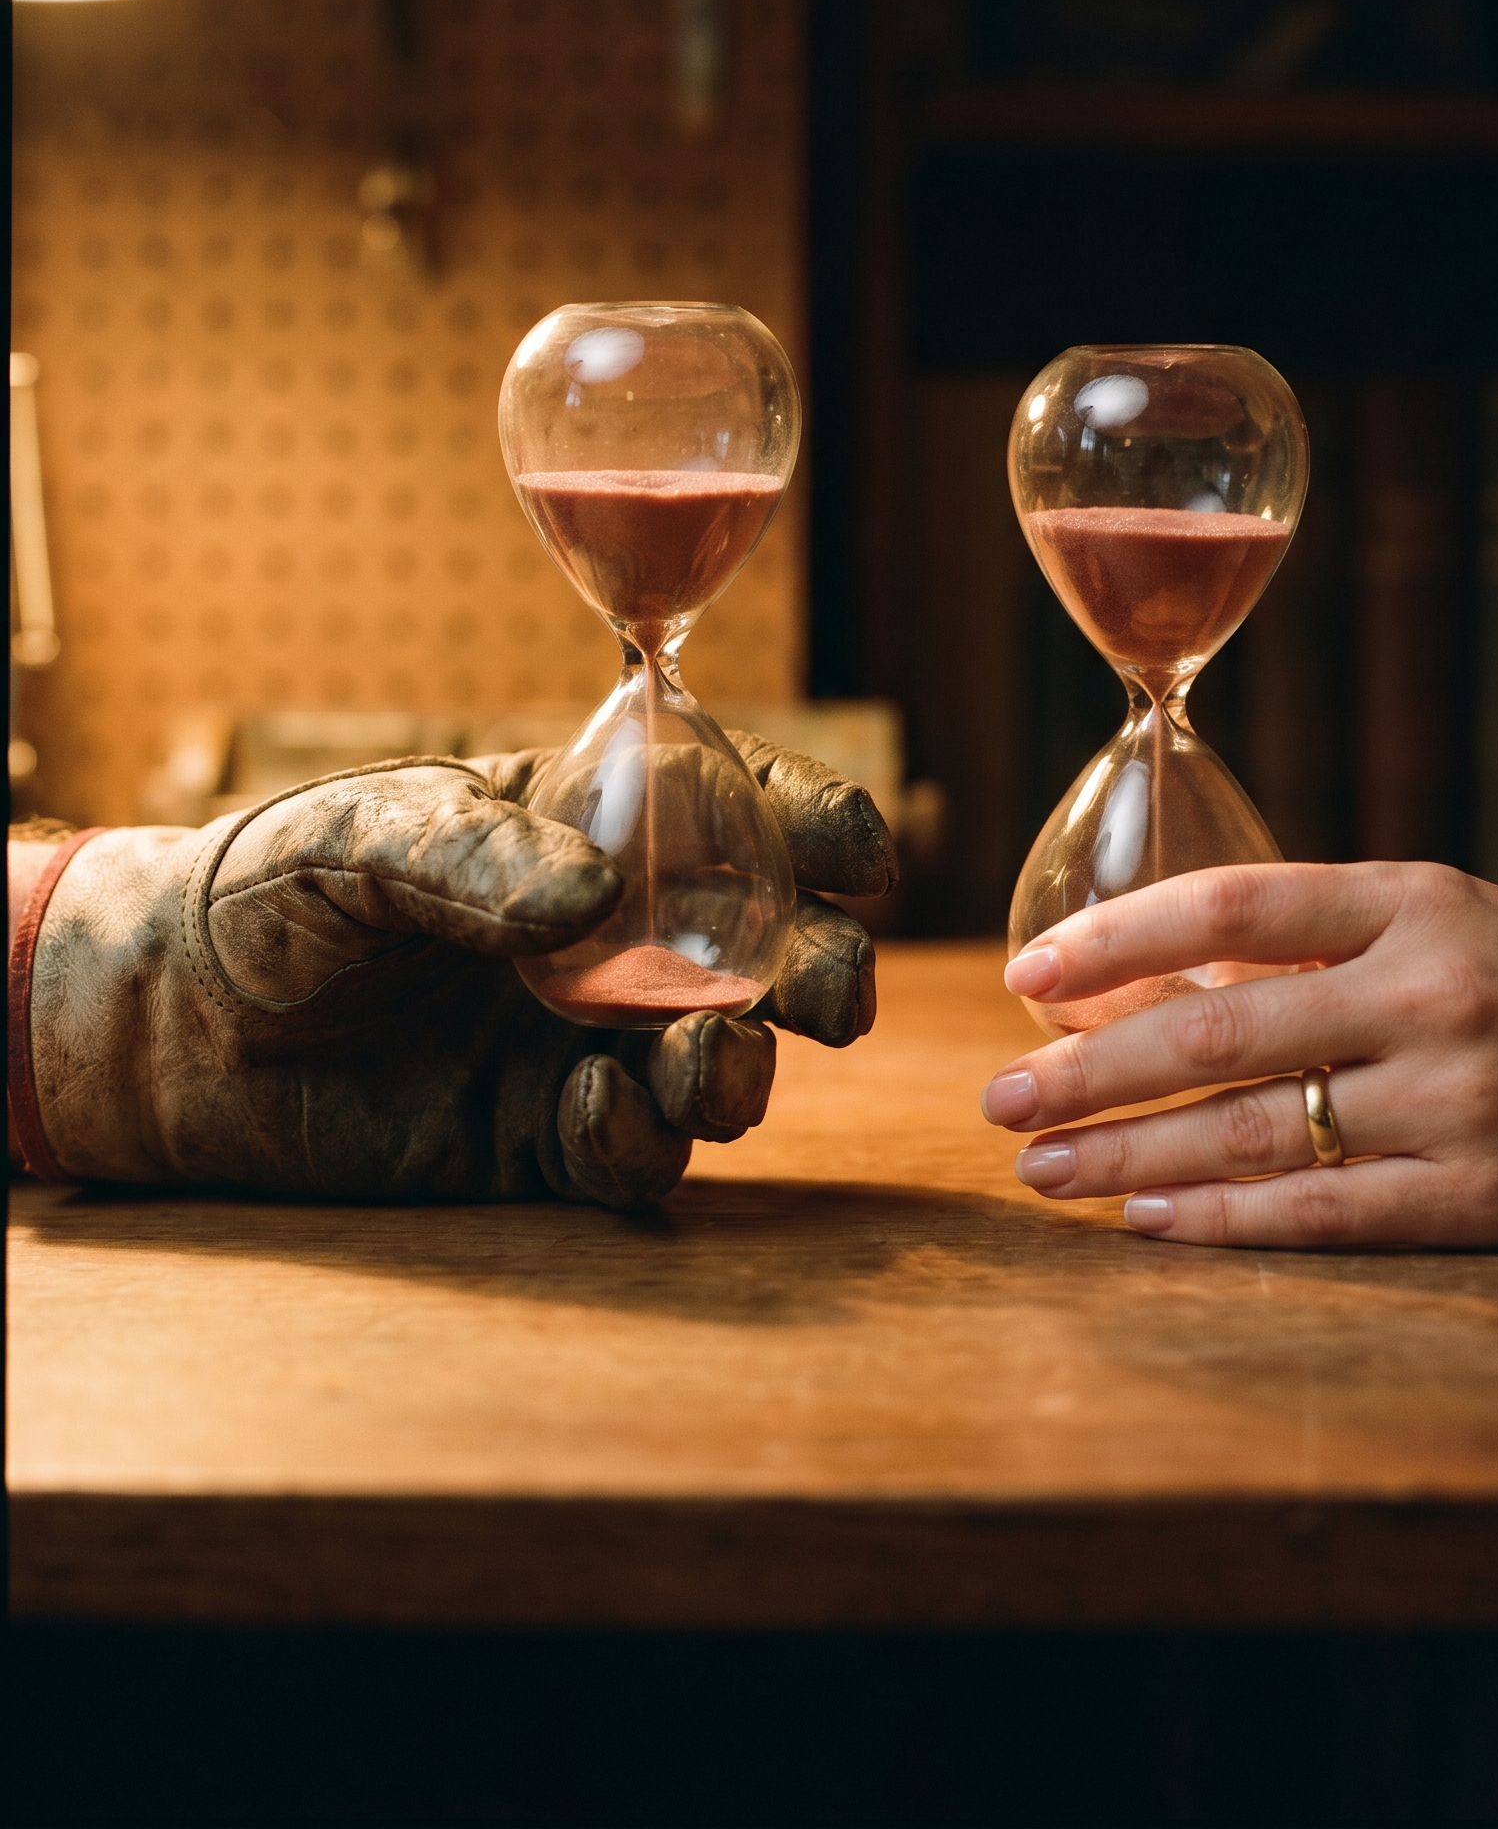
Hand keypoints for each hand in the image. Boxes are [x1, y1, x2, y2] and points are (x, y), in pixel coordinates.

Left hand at [21, 741, 893, 1209]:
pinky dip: (637, 1140)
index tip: (862, 849)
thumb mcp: (353, 836)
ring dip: (741, 1067)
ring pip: (722, 1064)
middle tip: (829, 996)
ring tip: (710, 1064)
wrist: (168, 1030)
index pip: (738, 812)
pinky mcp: (538, 1143)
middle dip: (823, 970)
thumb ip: (469, 852)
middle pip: (766, 953)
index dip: (817, 822)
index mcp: (593, 830)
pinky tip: (591, 1112)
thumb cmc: (266, 890)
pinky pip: (631, 1154)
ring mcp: (584, 1044)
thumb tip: (588, 901)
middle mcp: (614, 940)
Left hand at [987, 863, 1497, 1246]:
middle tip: (996, 1097)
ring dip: (1129, 1157)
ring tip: (1042, 1169)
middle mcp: (1432, 994)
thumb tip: (1162, 973)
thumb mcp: (1454, 921)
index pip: (1233, 901)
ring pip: (1255, 1134)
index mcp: (1420, 901)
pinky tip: (1147, 1223)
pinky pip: (1325, 1216)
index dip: (1114, 937)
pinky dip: (1222, 1221)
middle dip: (1087, 1069)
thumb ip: (1320, 944)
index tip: (1025, 971)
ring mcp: (1459, 1103)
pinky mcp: (1485, 1201)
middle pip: (1220, 1030)